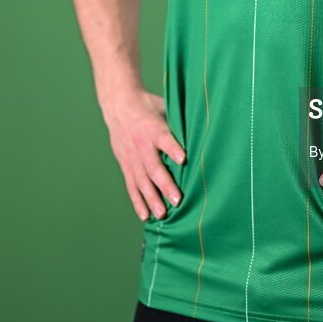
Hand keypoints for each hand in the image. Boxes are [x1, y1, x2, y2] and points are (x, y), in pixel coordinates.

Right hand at [104, 90, 185, 221]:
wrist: (119, 105)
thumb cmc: (149, 106)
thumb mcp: (165, 107)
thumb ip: (178, 123)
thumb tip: (203, 130)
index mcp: (154, 128)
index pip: (164, 139)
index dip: (173, 149)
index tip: (183, 159)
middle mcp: (142, 145)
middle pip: (154, 167)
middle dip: (165, 185)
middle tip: (177, 200)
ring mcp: (132, 158)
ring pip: (142, 181)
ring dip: (152, 199)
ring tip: (162, 214)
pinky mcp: (126, 166)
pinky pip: (132, 186)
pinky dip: (138, 202)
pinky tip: (145, 216)